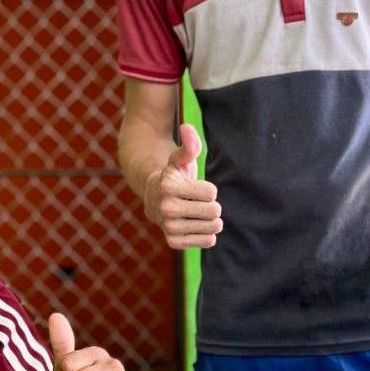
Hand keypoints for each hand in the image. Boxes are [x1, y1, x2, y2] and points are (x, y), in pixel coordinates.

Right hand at [145, 124, 221, 249]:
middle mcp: (167, 209)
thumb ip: (188, 145)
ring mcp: (170, 228)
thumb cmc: (173, 176)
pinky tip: (195, 224)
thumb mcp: (179, 159)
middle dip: (212, 205)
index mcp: (168, 187)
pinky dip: (207, 234)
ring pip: (213, 227)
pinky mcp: (175, 243)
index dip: (208, 188)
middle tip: (198, 202)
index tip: (195, 186)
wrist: (155, 199)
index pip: (211, 192)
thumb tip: (187, 127)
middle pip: (214, 211)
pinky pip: (208, 241)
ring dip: (210, 219)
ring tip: (197, 213)